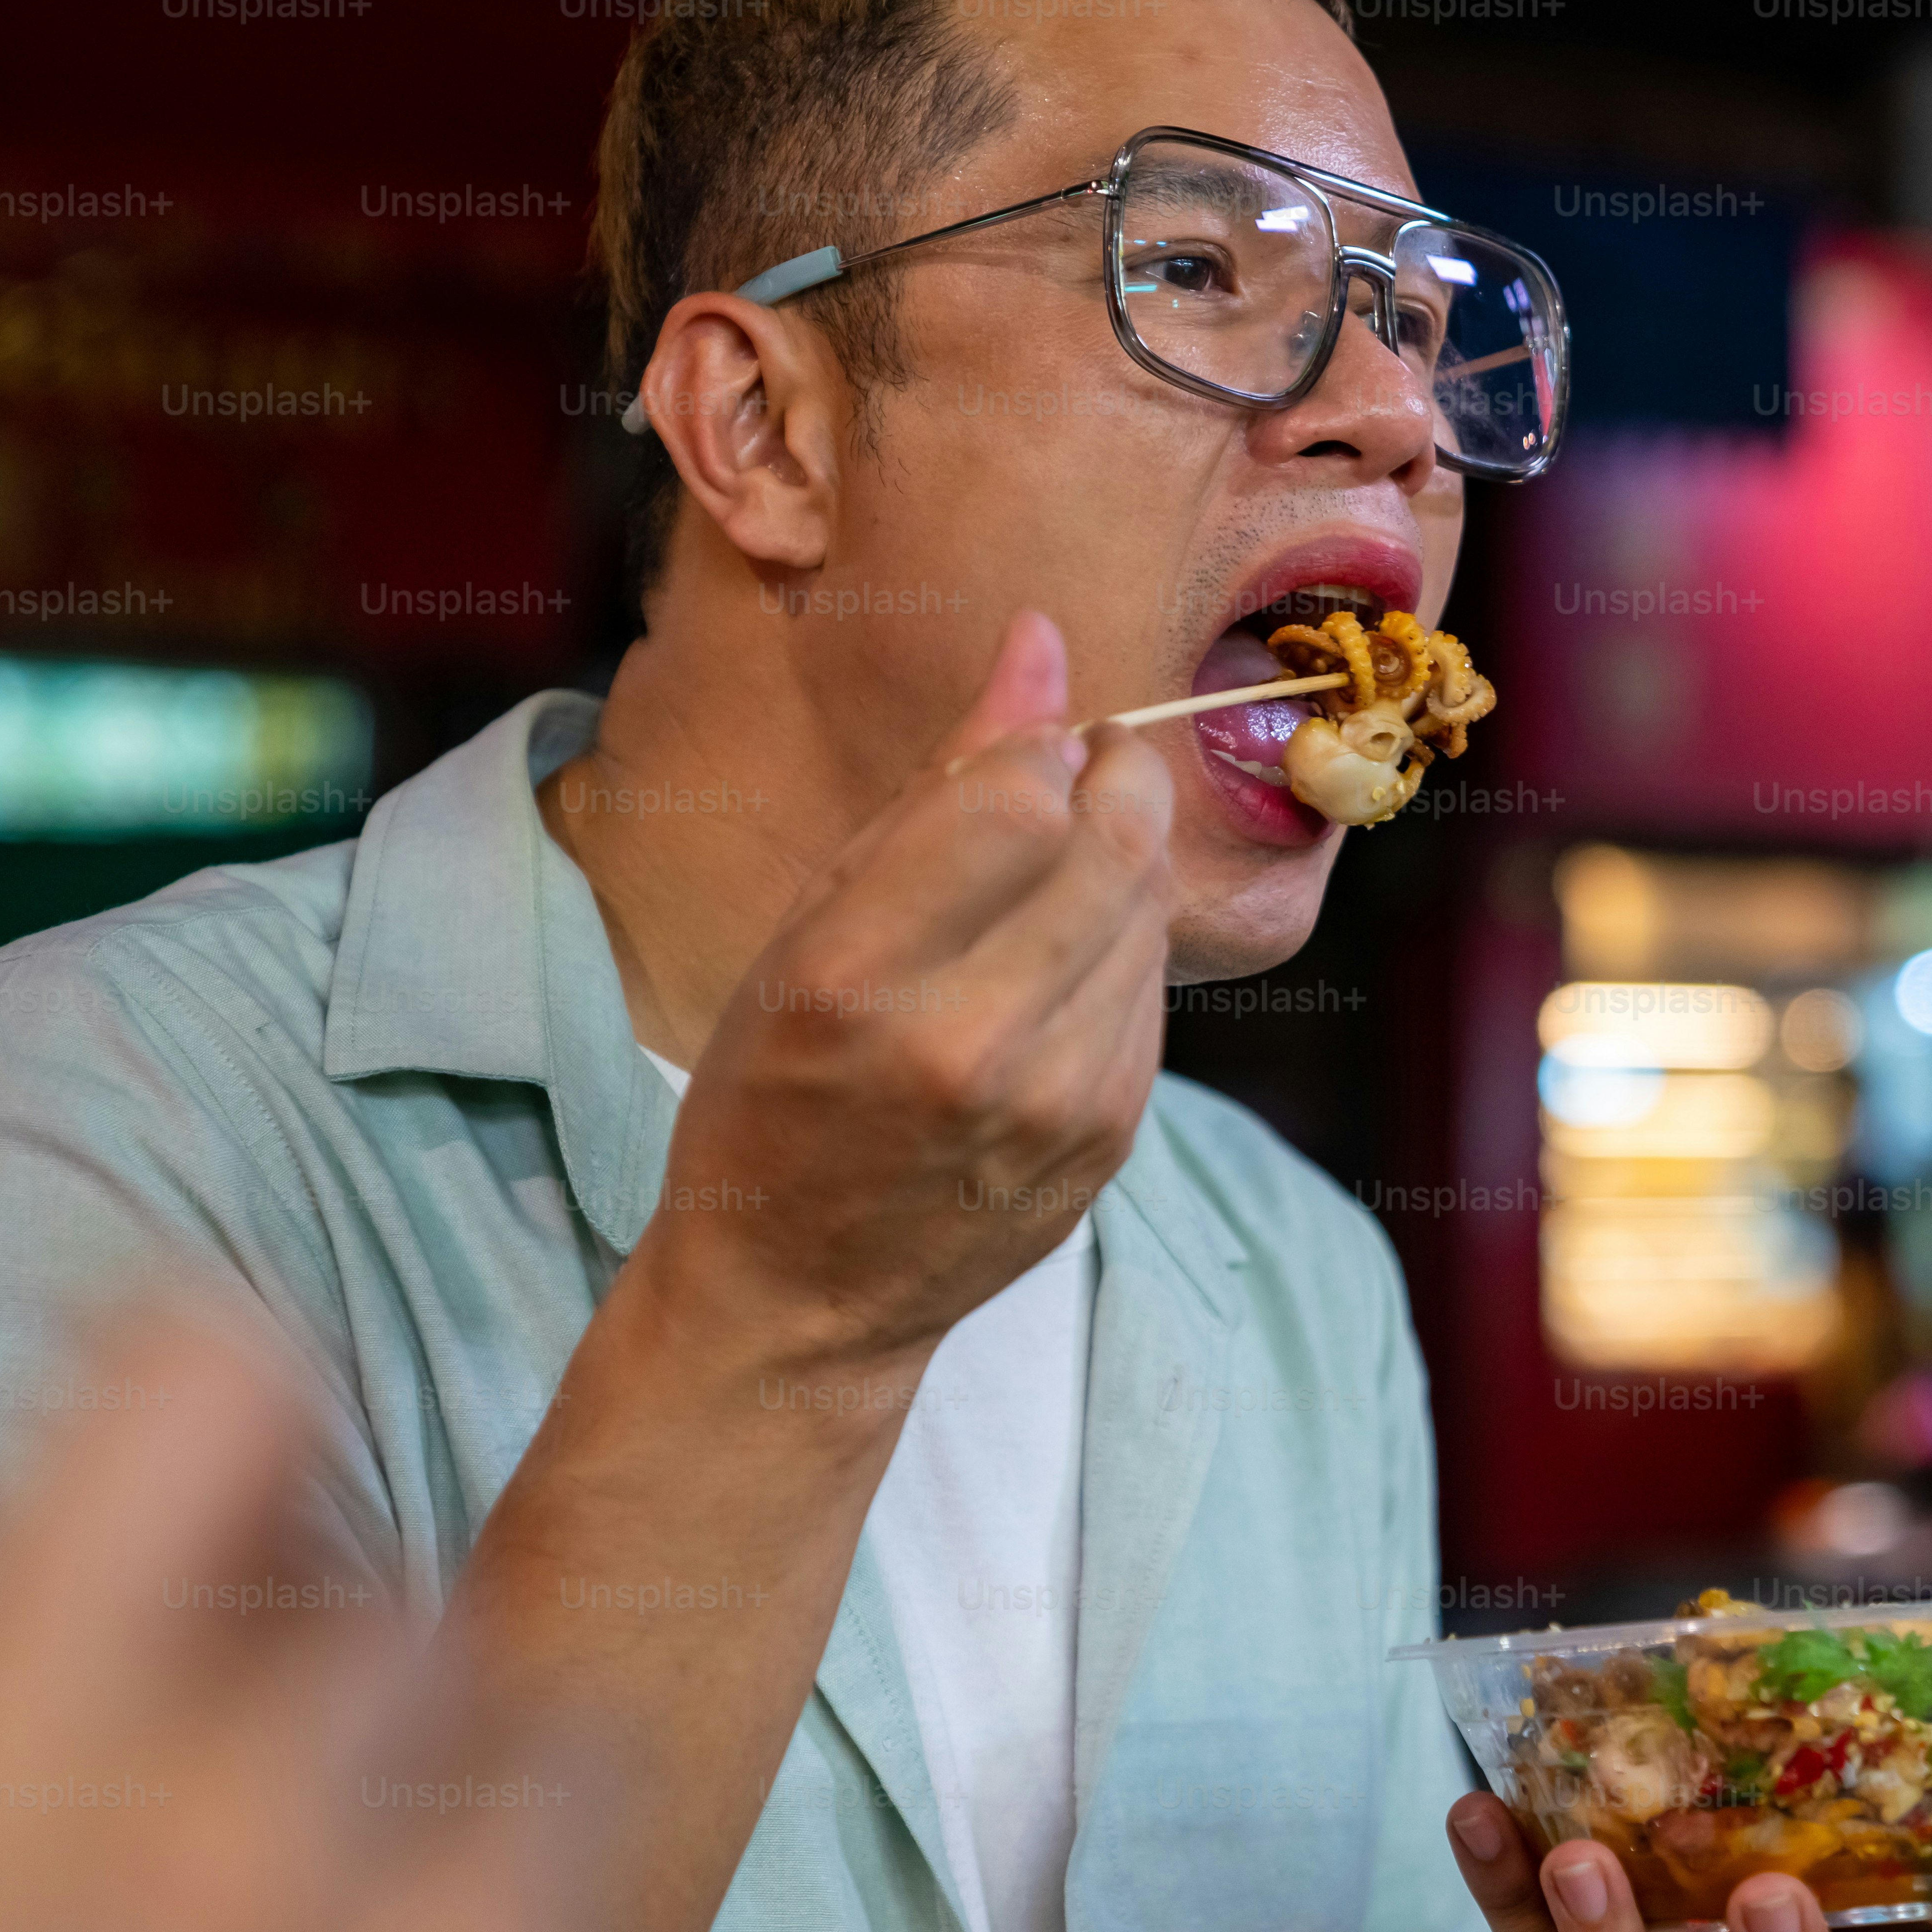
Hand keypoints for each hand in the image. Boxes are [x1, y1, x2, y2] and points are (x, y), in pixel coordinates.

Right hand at [648, 607, 1177, 1365]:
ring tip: (1050, 886)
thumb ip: (941, 779)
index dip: (1037, 748)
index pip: (1013, 796)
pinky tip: (1058, 972)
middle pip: (1112, 843)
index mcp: (856, 978)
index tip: (1024, 752)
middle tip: (1085, 771)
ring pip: (1148, 911)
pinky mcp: (1111, 1137)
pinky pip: (1152, 991)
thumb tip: (1040, 639)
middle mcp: (965, 1044)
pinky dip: (1121, 954)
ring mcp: (1054, 1100)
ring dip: (1122, 866)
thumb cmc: (778, 1088)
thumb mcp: (816, 922)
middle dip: (1115, 779)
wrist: (800, 1292)